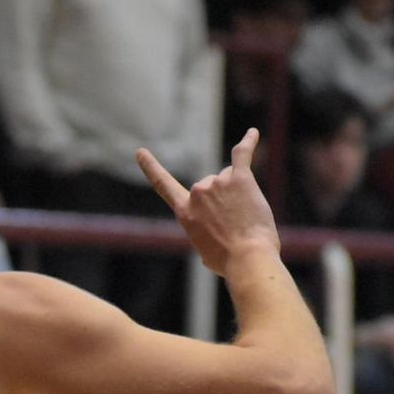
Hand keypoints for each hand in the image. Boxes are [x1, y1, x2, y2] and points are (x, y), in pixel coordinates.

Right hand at [137, 128, 279, 277]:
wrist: (247, 259)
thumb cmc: (227, 260)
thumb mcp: (205, 250)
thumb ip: (205, 230)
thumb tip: (218, 226)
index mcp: (185, 211)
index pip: (164, 185)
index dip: (151, 168)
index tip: (140, 153)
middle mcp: (197, 192)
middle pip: (213, 185)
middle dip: (226, 202)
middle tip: (235, 226)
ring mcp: (217, 182)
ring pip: (231, 179)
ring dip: (240, 196)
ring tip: (246, 220)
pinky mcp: (240, 178)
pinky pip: (242, 154)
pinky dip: (248, 142)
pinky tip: (252, 133)